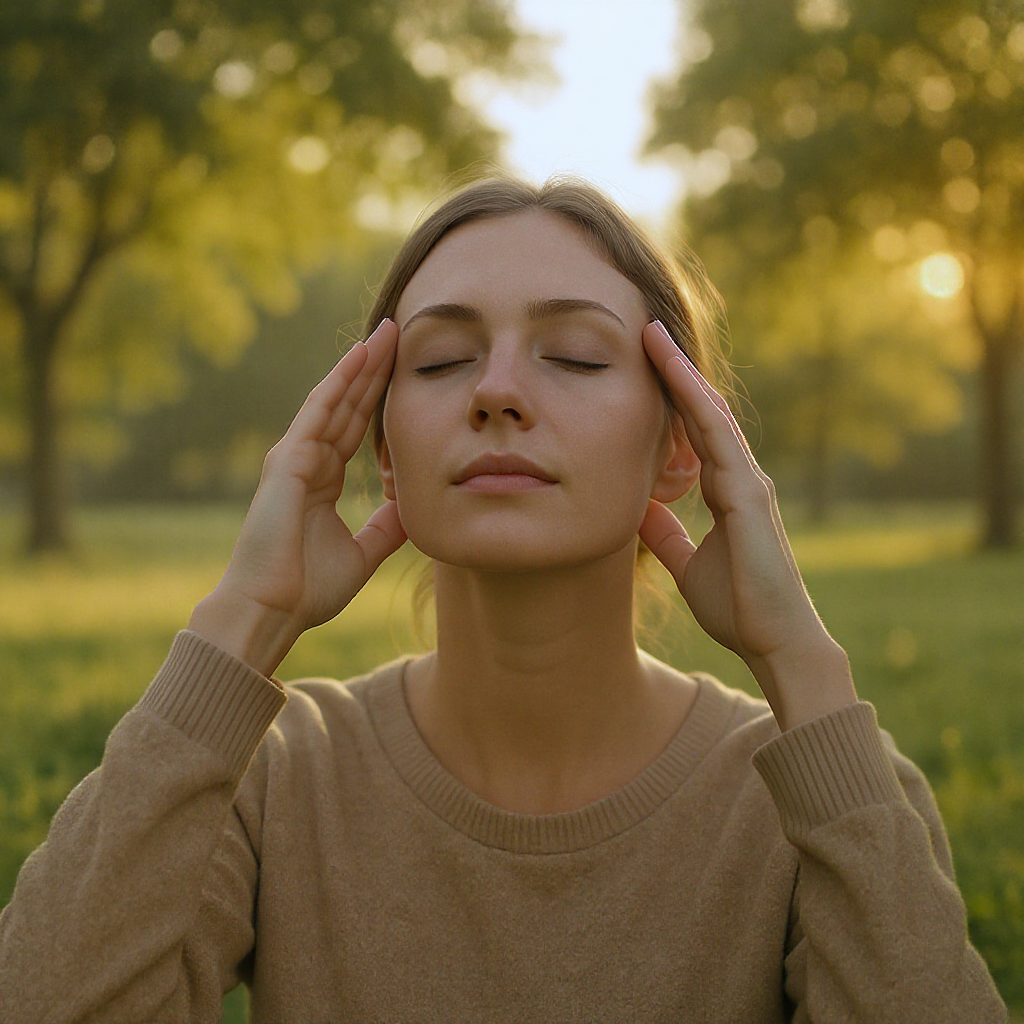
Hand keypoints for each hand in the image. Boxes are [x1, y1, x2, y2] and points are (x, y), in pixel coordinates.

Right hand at [189, 319, 406, 676]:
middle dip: (373, 370)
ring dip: (360, 366)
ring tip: (386, 333)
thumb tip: (411, 509)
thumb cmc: (307, 590)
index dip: (378, 397)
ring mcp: (295, 459)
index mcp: (322, 482)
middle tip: (399, 333)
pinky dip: (338, 383)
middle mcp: (307, 463)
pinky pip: (317, 414)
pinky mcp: (287, 462)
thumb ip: (385, 528)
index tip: (404, 369)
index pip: (355, 428)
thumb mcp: (363, 554)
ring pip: (334, 401)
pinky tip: (358, 357)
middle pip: (347, 406)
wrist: (272, 611)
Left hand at [638, 320, 855, 730]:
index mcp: (728, 491)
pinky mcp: (750, 496)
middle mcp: (741, 478)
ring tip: (654, 337)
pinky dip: (698, 406)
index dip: (673, 396)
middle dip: (676, 370)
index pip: (696, 431)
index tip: (645, 363)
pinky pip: (720, 440)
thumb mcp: (685, 562)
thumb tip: (636, 507)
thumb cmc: (737, 606)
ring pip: (713, 415)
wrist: (774, 641)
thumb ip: (665, 533)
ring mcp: (749, 483)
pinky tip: (677, 377)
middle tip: (646, 331)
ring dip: (683, 374)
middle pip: (705, 411)